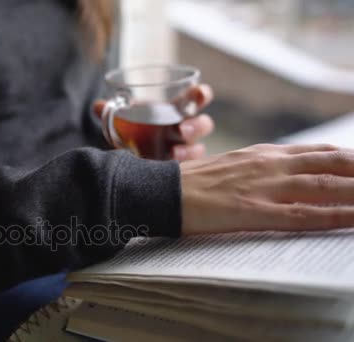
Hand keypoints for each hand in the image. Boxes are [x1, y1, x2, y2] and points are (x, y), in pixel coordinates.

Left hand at [93, 84, 214, 161]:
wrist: (132, 157)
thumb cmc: (136, 132)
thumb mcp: (124, 122)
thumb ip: (112, 114)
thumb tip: (97, 106)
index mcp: (176, 111)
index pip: (197, 98)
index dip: (201, 94)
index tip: (198, 94)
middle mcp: (185, 130)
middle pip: (204, 124)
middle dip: (196, 125)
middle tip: (181, 130)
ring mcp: (186, 150)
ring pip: (200, 149)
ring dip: (189, 151)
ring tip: (174, 154)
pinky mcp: (182, 169)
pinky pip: (191, 170)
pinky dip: (183, 170)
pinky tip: (170, 170)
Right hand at [181, 144, 353, 234]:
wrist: (161, 191)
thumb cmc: (192, 183)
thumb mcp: (231, 166)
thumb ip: (260, 168)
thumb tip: (283, 174)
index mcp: (263, 154)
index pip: (318, 152)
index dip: (351, 158)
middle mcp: (270, 164)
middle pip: (332, 163)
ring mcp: (264, 186)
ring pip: (326, 185)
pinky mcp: (254, 211)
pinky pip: (304, 214)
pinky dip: (335, 216)